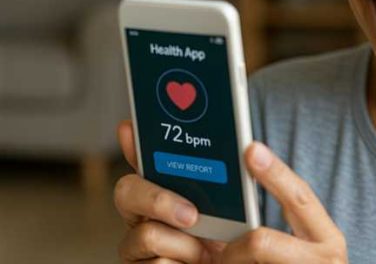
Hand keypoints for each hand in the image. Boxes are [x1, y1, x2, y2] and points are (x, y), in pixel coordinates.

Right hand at [114, 120, 223, 262]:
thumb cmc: (230, 239)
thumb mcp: (230, 207)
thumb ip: (228, 181)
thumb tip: (247, 148)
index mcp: (164, 189)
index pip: (142, 160)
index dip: (132, 143)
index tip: (130, 127)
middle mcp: (143, 213)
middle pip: (127, 191)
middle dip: (158, 199)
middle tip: (192, 215)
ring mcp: (137, 244)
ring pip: (144, 234)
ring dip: (183, 246)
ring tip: (205, 252)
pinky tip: (196, 263)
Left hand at [220, 142, 347, 262]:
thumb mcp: (306, 251)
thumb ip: (282, 228)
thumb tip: (244, 186)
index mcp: (327, 240)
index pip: (299, 198)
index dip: (274, 173)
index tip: (250, 148)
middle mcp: (325, 260)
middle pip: (260, 243)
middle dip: (231, 252)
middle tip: (216, 260)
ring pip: (248, 258)